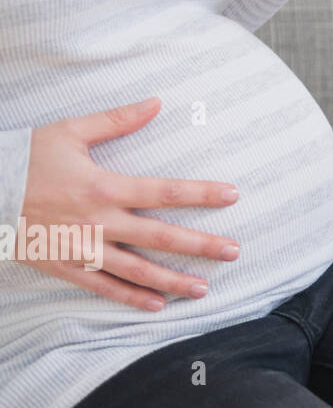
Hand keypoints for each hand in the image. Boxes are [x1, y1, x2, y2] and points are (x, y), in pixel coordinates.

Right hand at [19, 97, 241, 310]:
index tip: (232, 196)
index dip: (201, 194)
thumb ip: (117, 120)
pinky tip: (155, 305)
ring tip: (202, 289)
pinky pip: (102, 286)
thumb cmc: (25, 159)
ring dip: (171, 280)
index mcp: (104, 187)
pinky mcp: (65, 266)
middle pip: (159, 236)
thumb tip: (156, 102)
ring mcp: (82, 248)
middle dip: (199, 245)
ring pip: (136, 269)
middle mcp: (98, 221)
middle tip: (232, 252)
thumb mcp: (70, 132)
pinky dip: (130, 297)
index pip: (164, 191)